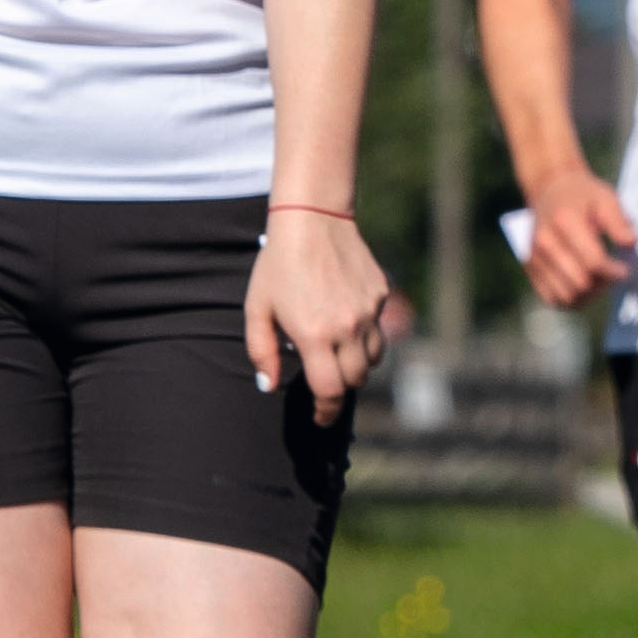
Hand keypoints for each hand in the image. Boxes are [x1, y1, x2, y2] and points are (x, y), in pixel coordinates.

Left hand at [249, 204, 403, 419]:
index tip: (320, 418)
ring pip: (372, 359)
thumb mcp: (257, 308)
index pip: (330, 392)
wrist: (313, 219)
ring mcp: (368, 312)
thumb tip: (268, 386)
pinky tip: (347, 324)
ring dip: (356, 367)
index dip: (326, 411)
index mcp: (314, 336)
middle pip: (354, 381)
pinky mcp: (380, 296)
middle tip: (325, 387)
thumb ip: (262, 351)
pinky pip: (378, 330)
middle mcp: (347, 328)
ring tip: (337, 357)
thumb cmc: (278, 264)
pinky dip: (365, 338)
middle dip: (339, 390)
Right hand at [516, 167, 637, 311]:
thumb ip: (619, 221)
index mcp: (564, 221)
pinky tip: (586, 286)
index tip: (627, 269)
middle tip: (616, 274)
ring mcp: (534, 257)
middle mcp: (544, 242)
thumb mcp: (606, 198)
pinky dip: (573, 299)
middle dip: (604, 284)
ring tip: (601, 280)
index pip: (593, 262)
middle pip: (580, 283)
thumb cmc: (583, 195)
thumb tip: (633, 243)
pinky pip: (553, 299)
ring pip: (567, 296)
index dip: (615, 272)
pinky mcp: (530, 268)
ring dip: (590, 295)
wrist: (550, 190)